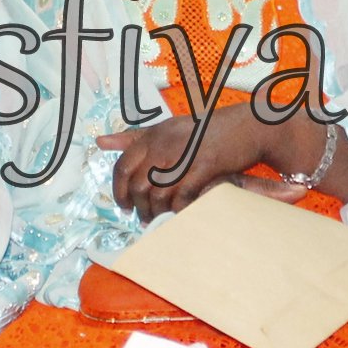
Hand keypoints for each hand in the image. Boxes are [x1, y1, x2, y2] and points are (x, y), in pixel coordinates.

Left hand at [99, 107, 302, 219]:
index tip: (124, 203)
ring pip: (158, 194)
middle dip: (138, 206)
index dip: (120, 189)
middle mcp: (164, 144)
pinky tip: (181, 214)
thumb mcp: (167, 128)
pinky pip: (182, 196)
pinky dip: (179, 209)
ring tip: (159, 220)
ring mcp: (184, 155)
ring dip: (156, 212)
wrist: (247, 127)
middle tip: (143, 217)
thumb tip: (99, 141)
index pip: (123, 165)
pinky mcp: (204, 167)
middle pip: (138, 184)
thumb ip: (134, 137)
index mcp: (153, 134)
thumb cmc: (206, 131)